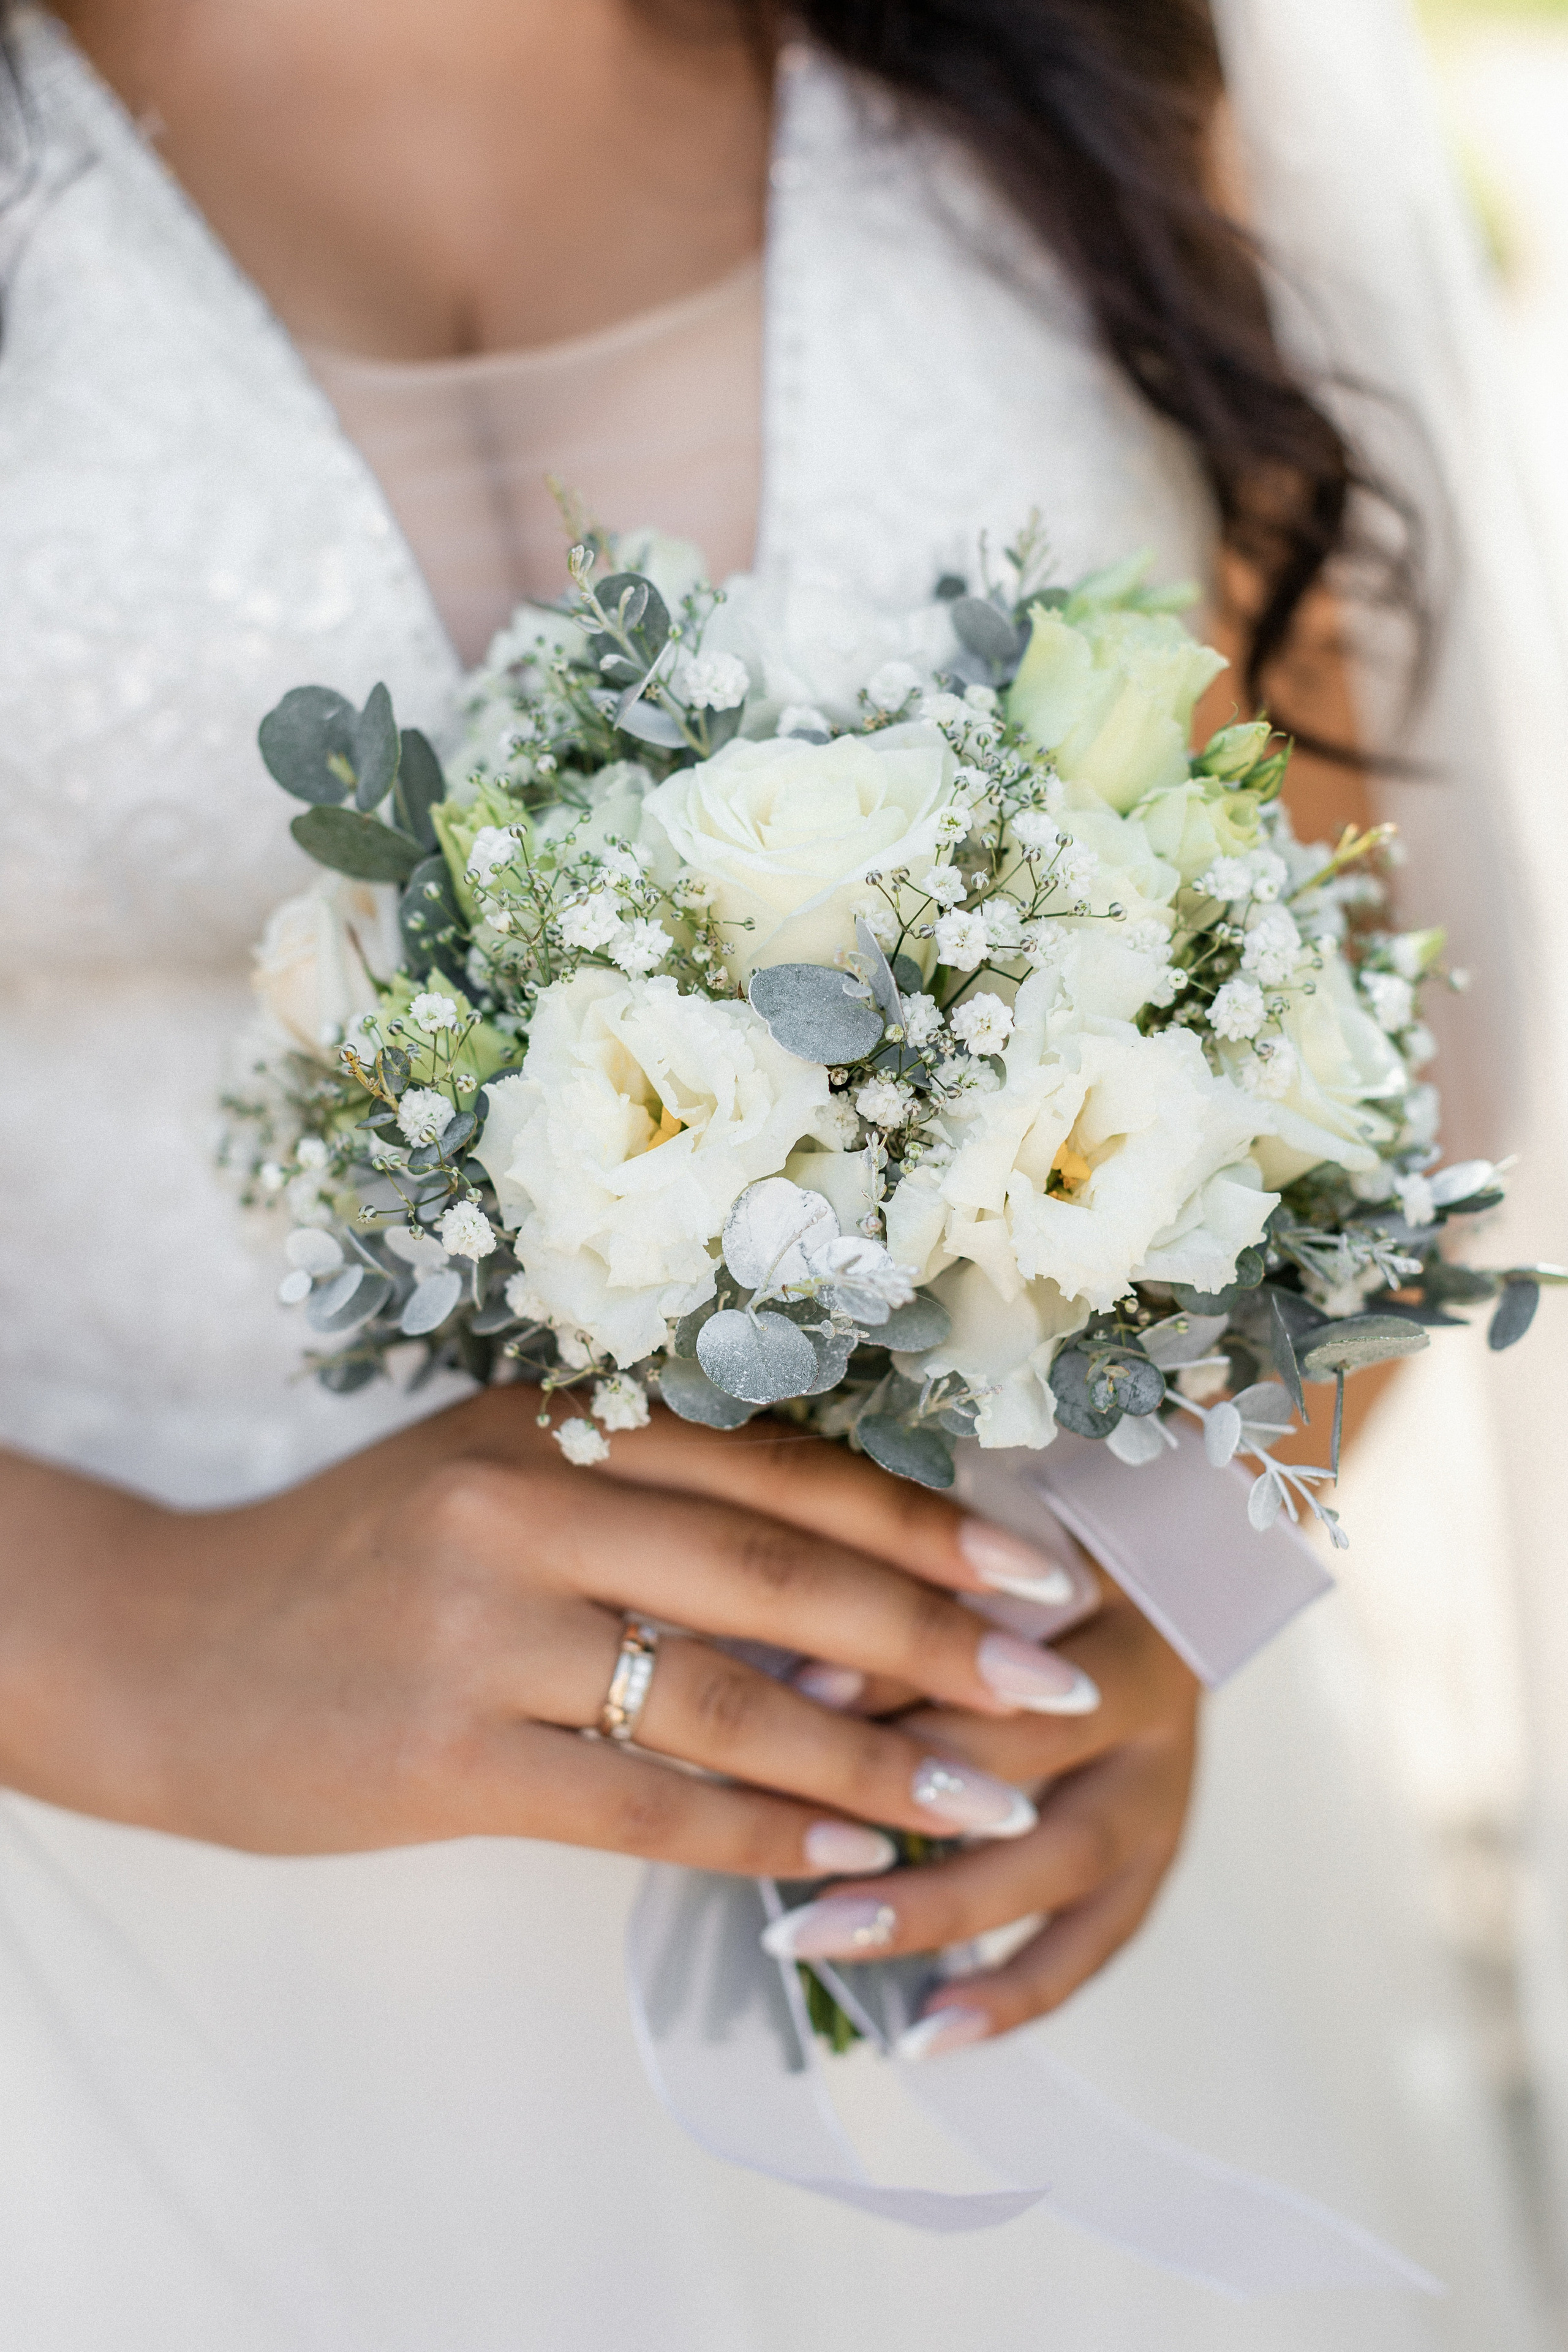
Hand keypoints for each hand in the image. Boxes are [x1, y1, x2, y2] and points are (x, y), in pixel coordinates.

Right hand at [0, 1393, 1101, 1866]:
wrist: (171, 1653)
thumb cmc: (361, 1566)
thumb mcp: (497, 1483)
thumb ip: (647, 1506)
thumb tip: (851, 1588)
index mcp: (556, 1422)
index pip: (779, 1468)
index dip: (924, 1518)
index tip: (1044, 1565)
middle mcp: (525, 1505)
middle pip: (777, 1570)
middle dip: (939, 1628)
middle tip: (1061, 1679)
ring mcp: (480, 1630)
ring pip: (724, 1693)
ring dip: (874, 1755)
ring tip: (984, 1796)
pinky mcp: (443, 1754)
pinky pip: (639, 1802)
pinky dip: (754, 1832)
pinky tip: (842, 1859)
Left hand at [758, 1567, 1200, 2054]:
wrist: (1169, 1585)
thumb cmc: (1033, 1569)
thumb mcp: (983, 1554)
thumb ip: (905, 1594)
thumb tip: (780, 1669)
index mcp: (1104, 1591)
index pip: (997, 1633)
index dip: (893, 1663)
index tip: (788, 1691)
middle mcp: (1146, 1692)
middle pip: (1033, 1750)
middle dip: (903, 1791)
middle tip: (778, 1813)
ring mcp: (1163, 1787)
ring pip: (1061, 1861)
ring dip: (935, 1906)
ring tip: (817, 1936)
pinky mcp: (1160, 1858)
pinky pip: (1093, 1944)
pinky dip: (1011, 1995)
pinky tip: (924, 2034)